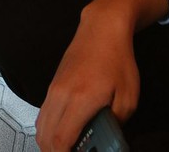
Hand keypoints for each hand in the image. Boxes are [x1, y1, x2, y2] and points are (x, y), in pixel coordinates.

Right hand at [36, 15, 139, 151]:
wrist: (101, 29)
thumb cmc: (116, 59)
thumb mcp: (128, 97)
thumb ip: (117, 123)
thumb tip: (108, 139)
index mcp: (81, 99)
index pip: (61, 139)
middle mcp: (61, 95)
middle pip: (45, 136)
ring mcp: (54, 89)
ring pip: (40, 125)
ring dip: (49, 142)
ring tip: (67, 149)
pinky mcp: (53, 85)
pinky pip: (43, 114)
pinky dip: (48, 129)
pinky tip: (63, 133)